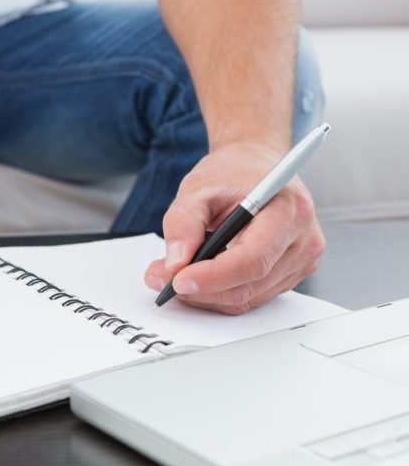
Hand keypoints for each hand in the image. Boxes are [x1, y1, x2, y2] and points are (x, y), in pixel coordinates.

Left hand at [144, 142, 324, 314]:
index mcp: (288, 211)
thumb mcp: (197, 188)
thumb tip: (174, 264)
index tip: (177, 281)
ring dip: (207, 295)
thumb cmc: (233, 173)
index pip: (252, 259)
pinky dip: (221, 294)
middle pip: (249, 285)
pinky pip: (253, 297)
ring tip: (175, 277)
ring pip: (248, 298)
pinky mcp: (292, 273)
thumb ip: (182, 224)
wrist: (255, 167)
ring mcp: (301, 260)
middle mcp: (303, 239)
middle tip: (162, 280)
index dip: (213, 277)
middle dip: (201, 289)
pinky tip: (201, 278)